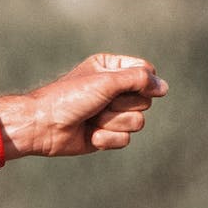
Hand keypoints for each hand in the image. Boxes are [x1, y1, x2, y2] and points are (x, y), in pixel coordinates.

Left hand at [7, 53, 168, 158]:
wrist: (43, 126)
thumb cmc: (69, 98)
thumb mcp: (105, 81)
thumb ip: (138, 79)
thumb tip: (164, 87)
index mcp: (110, 68)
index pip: (146, 72)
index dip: (140, 82)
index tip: (117, 85)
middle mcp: (113, 89)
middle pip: (145, 100)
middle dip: (121, 105)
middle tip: (97, 104)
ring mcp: (110, 113)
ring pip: (137, 122)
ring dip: (112, 122)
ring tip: (91, 119)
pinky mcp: (107, 134)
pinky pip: (125, 139)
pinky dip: (106, 138)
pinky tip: (89, 134)